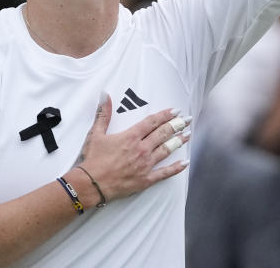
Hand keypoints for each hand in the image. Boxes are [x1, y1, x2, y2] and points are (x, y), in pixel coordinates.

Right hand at [74, 96, 189, 201]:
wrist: (91, 184)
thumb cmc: (93, 159)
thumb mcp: (96, 133)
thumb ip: (103, 114)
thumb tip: (104, 95)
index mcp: (131, 136)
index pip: (152, 122)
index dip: (165, 115)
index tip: (175, 110)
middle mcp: (141, 149)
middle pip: (163, 133)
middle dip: (177, 125)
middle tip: (187, 119)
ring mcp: (145, 164)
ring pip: (166, 150)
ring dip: (178, 141)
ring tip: (188, 135)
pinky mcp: (146, 179)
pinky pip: (164, 173)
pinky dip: (176, 168)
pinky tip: (185, 163)